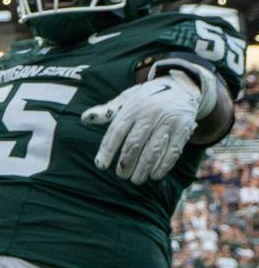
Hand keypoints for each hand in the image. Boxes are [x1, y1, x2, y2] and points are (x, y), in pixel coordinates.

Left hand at [83, 71, 203, 182]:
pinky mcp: (183, 130)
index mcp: (133, 107)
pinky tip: (154, 175)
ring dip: (143, 169)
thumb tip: (84, 118)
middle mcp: (150, 114)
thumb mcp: (127, 98)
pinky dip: (162, 166)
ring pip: (153, 150)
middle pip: (134, 143)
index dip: (107, 150)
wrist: (181, 87)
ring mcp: (168, 122)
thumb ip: (107, 110)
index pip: (116, 131)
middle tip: (121, 175)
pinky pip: (171, 152)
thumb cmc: (147, 98)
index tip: (100, 165)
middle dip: (125, 163)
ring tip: (135, 180)